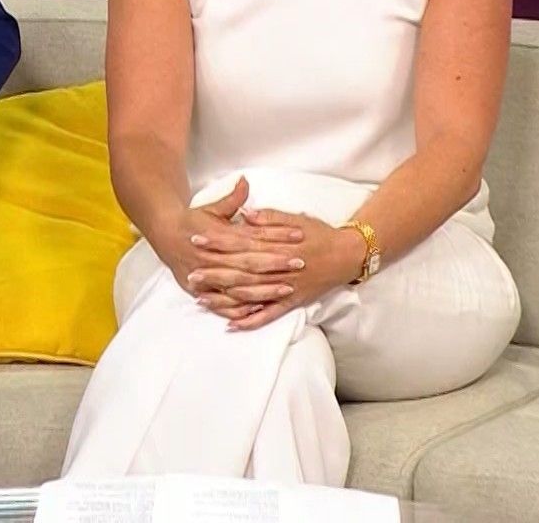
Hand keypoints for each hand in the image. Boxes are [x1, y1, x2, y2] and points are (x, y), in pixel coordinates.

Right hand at [150, 177, 305, 318]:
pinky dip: (239, 309)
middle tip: (300, 262)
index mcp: (216, 236)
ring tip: (287, 288)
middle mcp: (210, 257)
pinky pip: (222, 304)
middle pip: (248, 263)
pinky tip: (258, 309)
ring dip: (263, 289)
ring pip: (238, 286)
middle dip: (275, 264)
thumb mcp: (211, 208)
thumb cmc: (191, 222)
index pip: (252, 237)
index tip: (297, 235)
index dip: (275, 237)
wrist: (164, 234)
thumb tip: (245, 181)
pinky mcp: (200, 291)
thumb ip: (232, 199)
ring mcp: (205, 276)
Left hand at [194, 208, 365, 330]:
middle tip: (191, 274)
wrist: (348, 254)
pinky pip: (269, 314)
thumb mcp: (295, 218)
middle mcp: (280, 268)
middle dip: (215, 272)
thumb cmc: (320, 233)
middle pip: (242, 271)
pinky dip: (251, 321)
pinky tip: (232, 324)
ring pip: (251, 294)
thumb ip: (269, 218)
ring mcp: (286, 287)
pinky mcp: (292, 302)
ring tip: (202, 299)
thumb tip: (245, 214)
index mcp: (278, 245)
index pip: (241, 242)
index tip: (197, 238)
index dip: (218, 241)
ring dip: (226, 298)